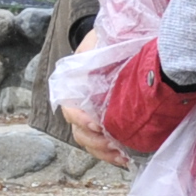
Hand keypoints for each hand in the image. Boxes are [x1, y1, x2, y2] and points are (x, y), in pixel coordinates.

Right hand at [62, 27, 127, 166]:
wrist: (121, 43)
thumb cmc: (110, 39)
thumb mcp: (102, 37)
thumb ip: (94, 45)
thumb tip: (93, 53)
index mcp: (75, 85)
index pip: (70, 108)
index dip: (81, 119)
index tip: (98, 125)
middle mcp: (80, 103)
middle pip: (79, 131)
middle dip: (95, 142)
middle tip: (114, 146)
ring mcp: (92, 115)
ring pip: (89, 141)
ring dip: (103, 151)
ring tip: (121, 155)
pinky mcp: (107, 122)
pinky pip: (103, 143)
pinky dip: (111, 153)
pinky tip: (125, 157)